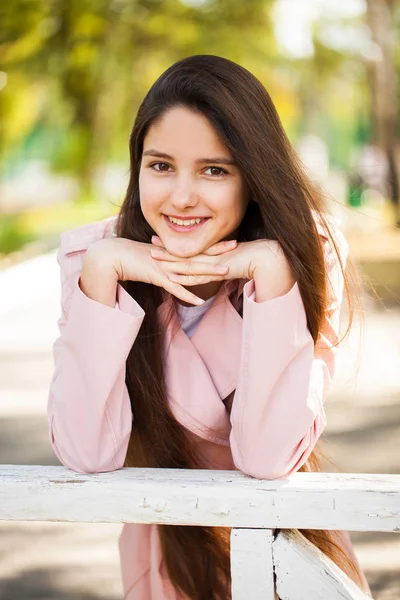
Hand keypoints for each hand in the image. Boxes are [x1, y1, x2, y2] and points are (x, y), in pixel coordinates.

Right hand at [84, 236, 236, 305]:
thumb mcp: (153, 258)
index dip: (214, 245)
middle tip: (237, 246)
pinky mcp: (155, 276)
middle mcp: (170, 257)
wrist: (111, 256)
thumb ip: (167, 261)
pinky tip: (199, 302)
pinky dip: (187, 295)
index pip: (197, 248)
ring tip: (226, 273)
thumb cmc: (131, 257)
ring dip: (208, 271)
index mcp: (172, 252)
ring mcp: (164, 266)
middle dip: (218, 252)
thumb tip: (178, 266)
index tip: (231, 241)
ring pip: (190, 270)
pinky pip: (174, 288)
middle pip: (198, 255)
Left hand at [150, 236, 281, 284]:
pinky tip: (172, 277)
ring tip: (154, 257)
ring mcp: (214, 261)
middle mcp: (212, 254)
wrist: (267, 259)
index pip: (193, 246)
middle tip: (152, 242)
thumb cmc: (256, 258)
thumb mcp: (238, 260)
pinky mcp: (218, 271)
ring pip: (188, 262)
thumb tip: (224, 265)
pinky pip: (198, 275)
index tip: (165, 238)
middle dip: (168, 248)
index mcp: (215, 250)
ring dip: (170, 261)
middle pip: (186, 251)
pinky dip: (184, 277)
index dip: (178, 244)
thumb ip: (228, 263)